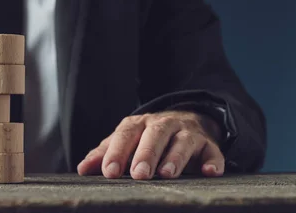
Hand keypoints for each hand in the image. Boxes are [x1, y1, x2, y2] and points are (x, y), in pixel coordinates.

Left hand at [77, 111, 223, 179]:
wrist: (186, 120)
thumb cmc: (148, 137)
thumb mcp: (126, 141)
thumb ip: (105, 153)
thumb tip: (82, 169)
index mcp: (139, 124)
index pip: (126, 135)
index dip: (117, 152)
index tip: (109, 172)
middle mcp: (163, 125)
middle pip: (155, 135)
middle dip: (147, 154)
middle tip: (139, 175)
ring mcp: (187, 133)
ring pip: (183, 140)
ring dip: (176, 157)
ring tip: (167, 174)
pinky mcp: (208, 144)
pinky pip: (212, 151)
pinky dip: (212, 160)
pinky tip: (208, 171)